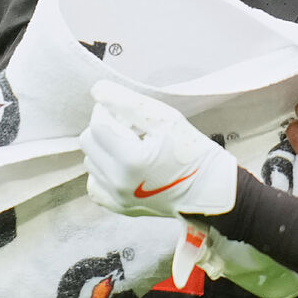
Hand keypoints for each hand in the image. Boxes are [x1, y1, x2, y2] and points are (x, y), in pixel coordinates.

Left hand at [81, 80, 237, 217]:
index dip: (108, 110)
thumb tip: (98, 90)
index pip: (98, 124)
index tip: (125, 109)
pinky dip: (105, 170)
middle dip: (105, 127)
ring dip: (106, 148)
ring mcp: (117, 198)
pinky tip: (125, 165)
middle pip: (88, 142)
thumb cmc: (192, 152)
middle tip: (129, 125)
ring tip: (132, 145)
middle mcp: (119, 183)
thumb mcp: (166, 119)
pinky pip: (95, 183)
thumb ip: (129, 102)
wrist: (209, 190)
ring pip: (90, 161)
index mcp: (131, 160)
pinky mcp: (118, 207)